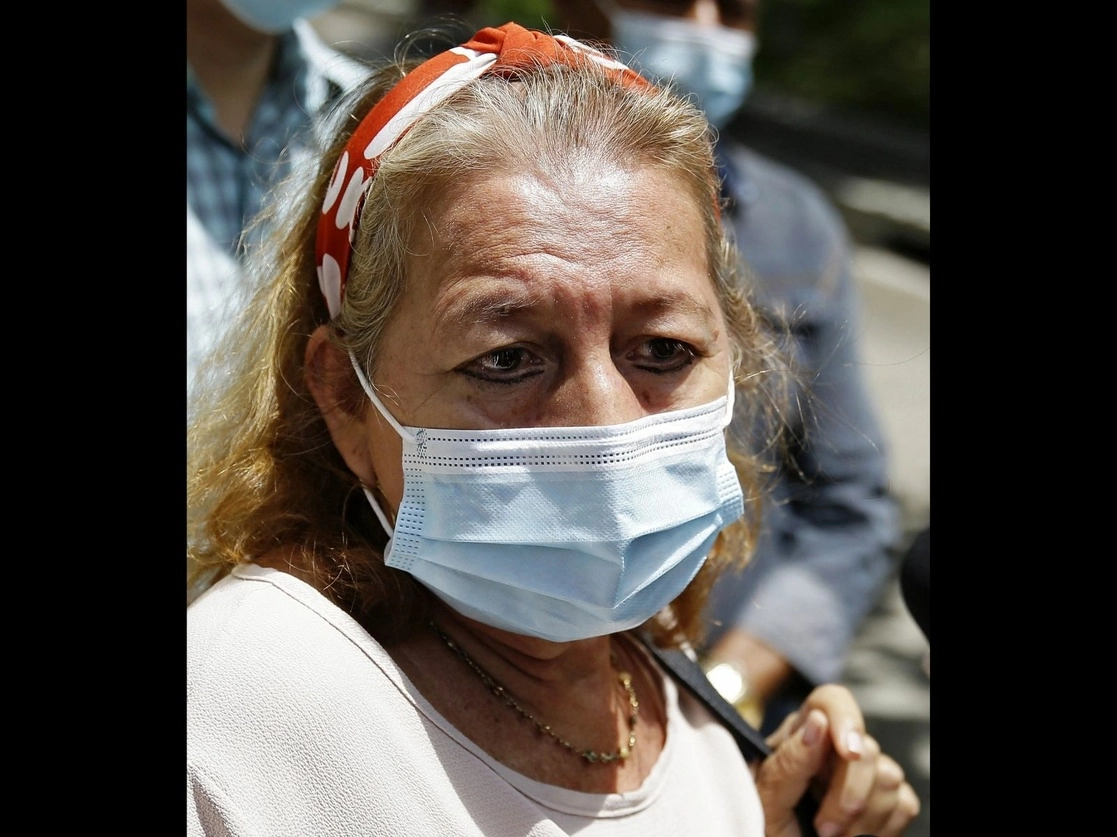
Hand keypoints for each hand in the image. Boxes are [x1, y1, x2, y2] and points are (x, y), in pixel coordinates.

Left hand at [752, 684, 919, 836]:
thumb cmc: (767, 824)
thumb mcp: (766, 797)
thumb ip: (789, 762)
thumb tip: (818, 722)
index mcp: (800, 733)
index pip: (830, 701)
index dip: (846, 718)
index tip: (848, 753)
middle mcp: (836, 746)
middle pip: (866, 748)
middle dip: (849, 795)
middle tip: (824, 829)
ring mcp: (864, 773)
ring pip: (889, 777)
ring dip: (864, 816)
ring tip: (833, 836)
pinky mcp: (886, 801)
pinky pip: (904, 803)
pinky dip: (883, 828)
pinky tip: (856, 836)